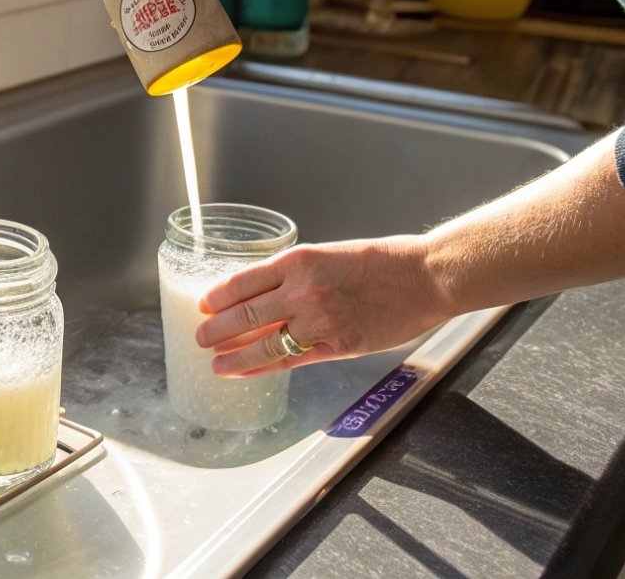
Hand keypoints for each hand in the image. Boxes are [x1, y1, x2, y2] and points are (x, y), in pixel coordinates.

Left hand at [193, 235, 452, 376]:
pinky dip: (263, 366)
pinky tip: (247, 370)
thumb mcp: (329, 254)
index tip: (202, 305)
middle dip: (217, 329)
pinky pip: (291, 360)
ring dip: (234, 354)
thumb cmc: (381, 262)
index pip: (244, 281)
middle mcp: (303, 290)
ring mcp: (319, 321)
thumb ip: (297, 274)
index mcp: (299, 261)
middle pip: (246, 314)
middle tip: (200, 337)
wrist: (425, 277)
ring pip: (264, 342)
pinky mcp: (338, 345)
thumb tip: (263, 293)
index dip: (218, 297)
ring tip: (215, 363)